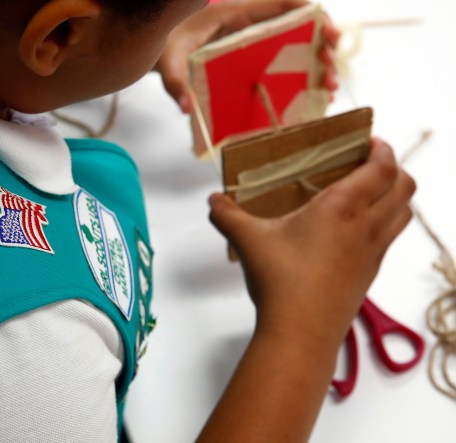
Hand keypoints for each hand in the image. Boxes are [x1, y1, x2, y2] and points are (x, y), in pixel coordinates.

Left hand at [156, 0, 340, 112]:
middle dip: (323, 42)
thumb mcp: (169, 62)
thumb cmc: (167, 46)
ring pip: (298, 46)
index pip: (282, 3)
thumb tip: (186, 107)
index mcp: (237, 14)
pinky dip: (304, 77)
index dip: (310, 12)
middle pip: (299, 25)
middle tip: (332, 65)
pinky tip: (314, 96)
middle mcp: (252, 24)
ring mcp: (256, 43)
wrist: (160, 47)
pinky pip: (286, 63)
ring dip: (319, 64)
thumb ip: (175, 82)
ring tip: (329, 87)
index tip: (328, 30)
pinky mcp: (255, 60)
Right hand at [207, 139, 414, 347]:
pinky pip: (390, 238)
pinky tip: (354, 229)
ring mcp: (372, 251)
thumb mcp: (248, 241)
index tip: (369, 141)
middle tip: (368, 163)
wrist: (301, 332)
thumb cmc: (281, 282)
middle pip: (405, 186)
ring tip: (368, 192)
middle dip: (394, 168)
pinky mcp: (369, 273)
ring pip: (404, 213)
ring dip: (395, 196)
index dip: (383, 149)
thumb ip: (227, 215)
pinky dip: (385, 222)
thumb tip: (213, 201)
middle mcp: (366, 226)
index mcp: (342, 208)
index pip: (383, 167)